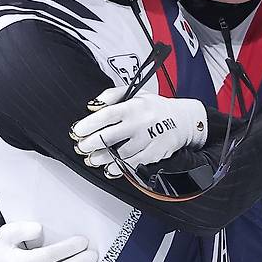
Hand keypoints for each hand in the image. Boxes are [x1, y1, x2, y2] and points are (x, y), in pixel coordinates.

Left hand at [69, 87, 207, 177]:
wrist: (183, 120)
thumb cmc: (155, 108)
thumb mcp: (135, 93)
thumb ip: (111, 95)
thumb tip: (93, 105)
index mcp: (133, 107)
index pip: (106, 115)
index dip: (88, 125)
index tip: (78, 131)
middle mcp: (141, 123)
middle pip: (110, 137)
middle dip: (90, 144)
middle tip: (81, 147)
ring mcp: (148, 140)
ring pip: (120, 154)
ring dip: (102, 158)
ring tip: (92, 159)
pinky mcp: (154, 154)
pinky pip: (133, 165)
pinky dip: (118, 168)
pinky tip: (109, 168)